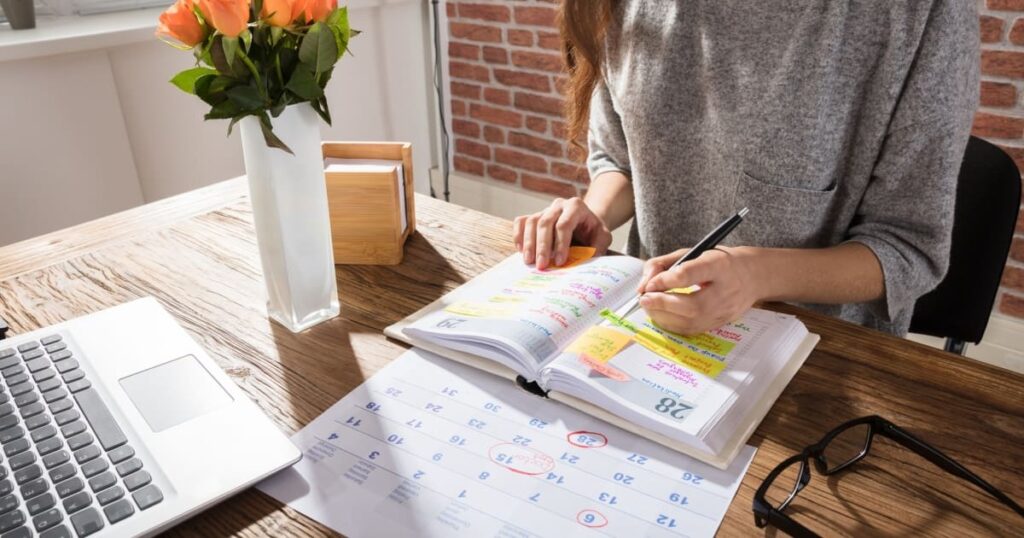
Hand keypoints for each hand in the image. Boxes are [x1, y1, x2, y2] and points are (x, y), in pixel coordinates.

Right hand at [512, 197, 612, 269]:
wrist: (585, 222)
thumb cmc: (593, 231)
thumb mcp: (603, 237)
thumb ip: (598, 247)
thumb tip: (587, 263)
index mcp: (576, 207)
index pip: (564, 224)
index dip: (561, 244)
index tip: (560, 262)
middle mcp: (558, 205)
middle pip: (545, 222)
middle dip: (542, 246)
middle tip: (541, 265)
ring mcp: (544, 209)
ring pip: (531, 221)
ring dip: (529, 243)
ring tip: (529, 261)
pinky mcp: (534, 216)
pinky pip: (521, 222)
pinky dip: (518, 235)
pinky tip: (521, 251)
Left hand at [637, 247, 761, 334]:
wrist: (753, 275)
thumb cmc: (718, 261)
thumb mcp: (692, 252)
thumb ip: (664, 264)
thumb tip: (644, 284)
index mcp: (719, 265)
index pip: (690, 274)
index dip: (665, 280)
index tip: (649, 283)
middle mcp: (726, 290)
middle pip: (691, 305)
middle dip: (662, 304)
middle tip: (644, 299)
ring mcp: (725, 310)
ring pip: (691, 322)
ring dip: (663, 316)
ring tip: (649, 306)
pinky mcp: (721, 323)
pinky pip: (692, 329)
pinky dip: (672, 324)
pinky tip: (661, 315)